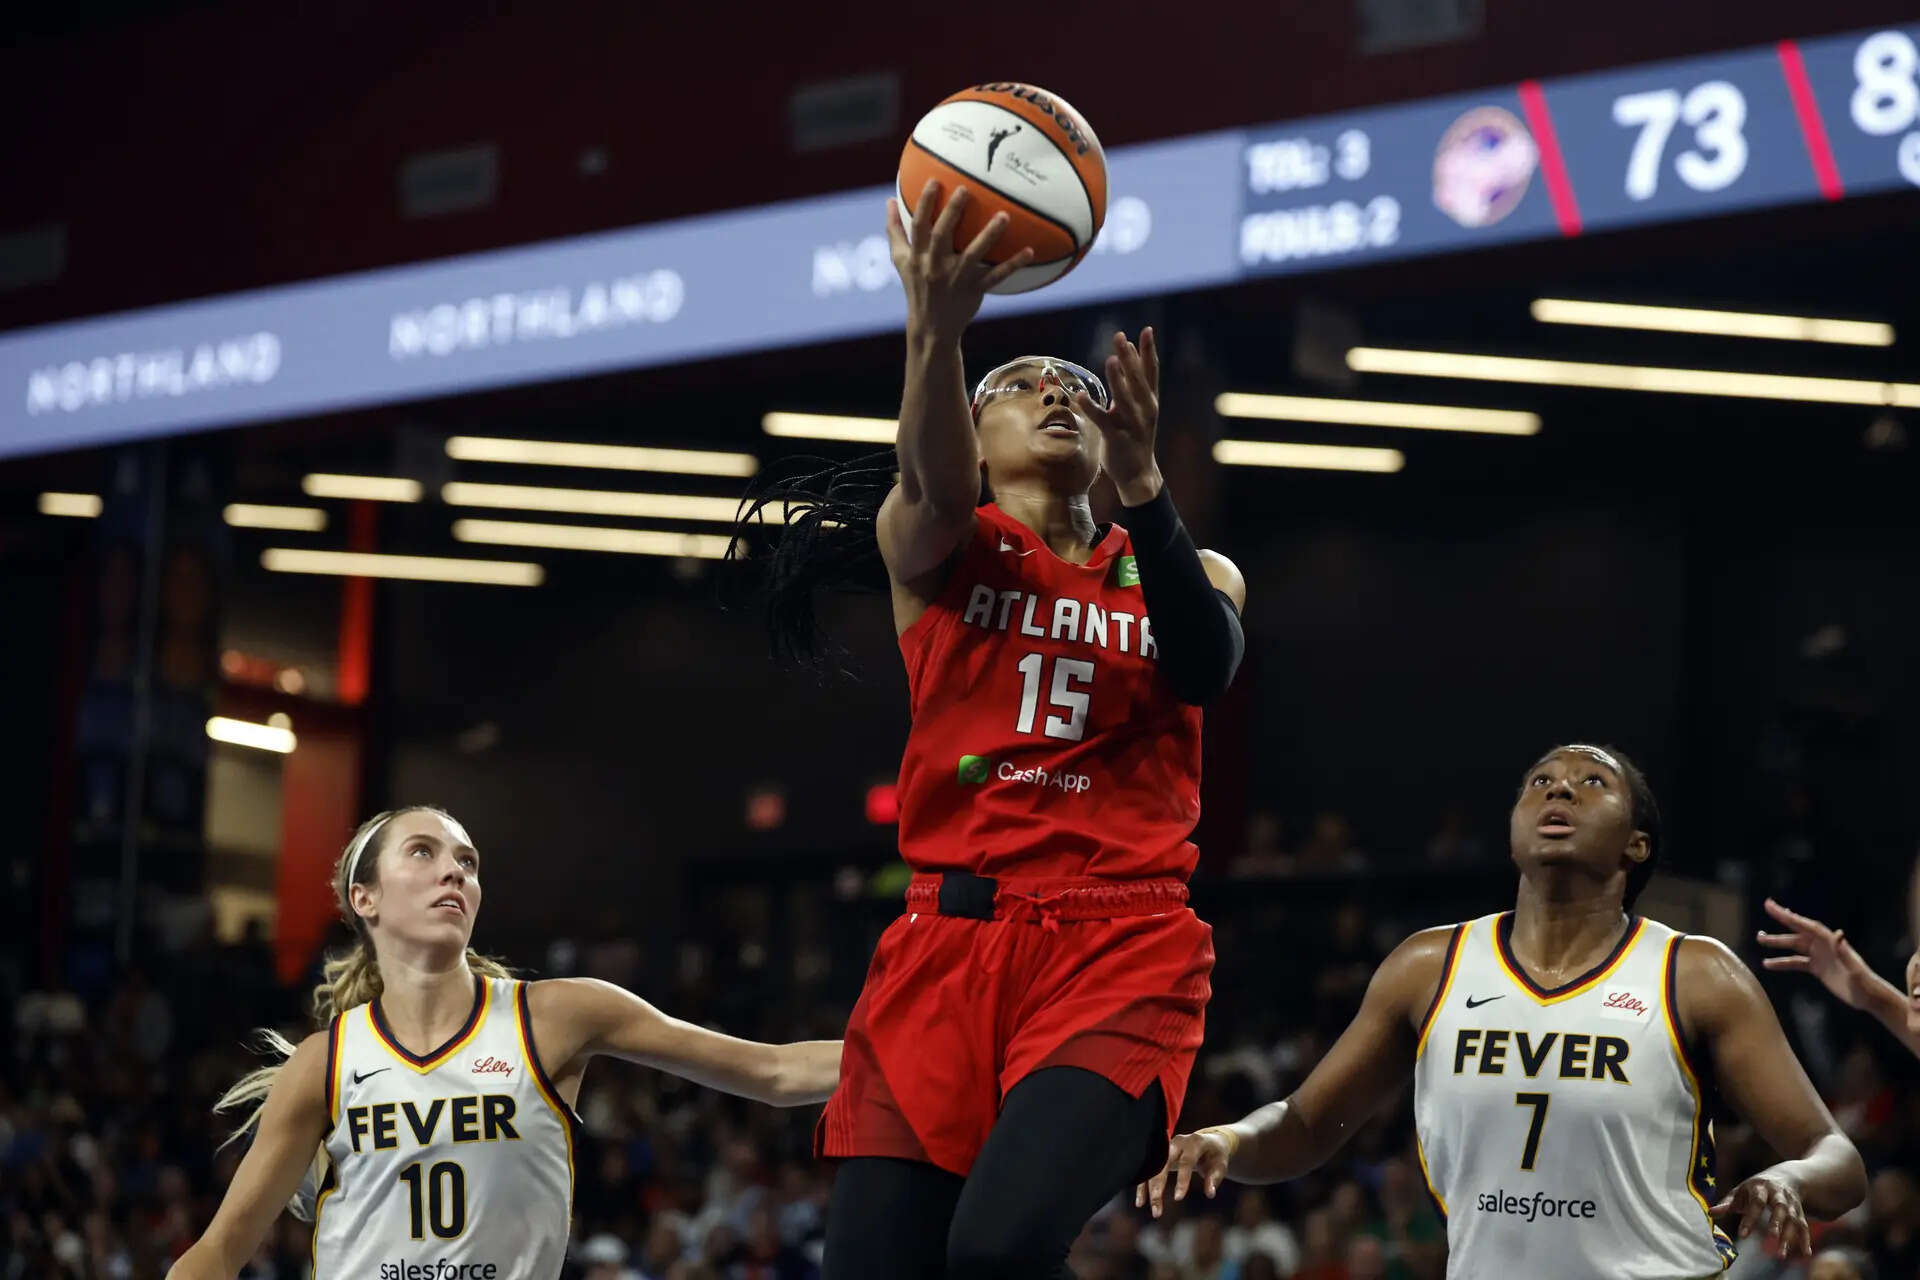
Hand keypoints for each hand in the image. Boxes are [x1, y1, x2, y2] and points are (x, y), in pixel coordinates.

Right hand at [886, 180, 1034, 344]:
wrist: (930, 327)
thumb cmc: (916, 287)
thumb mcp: (901, 261)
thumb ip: (895, 230)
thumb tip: (889, 200)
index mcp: (917, 257)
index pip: (918, 226)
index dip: (925, 204)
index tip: (934, 181)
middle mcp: (935, 267)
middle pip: (942, 236)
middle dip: (952, 212)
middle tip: (965, 190)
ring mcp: (955, 280)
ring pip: (973, 254)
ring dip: (989, 235)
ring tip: (1004, 216)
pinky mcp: (973, 291)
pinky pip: (995, 277)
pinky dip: (1013, 265)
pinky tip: (1030, 251)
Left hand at [1076, 328, 1163, 505]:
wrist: (1139, 474)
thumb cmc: (1134, 439)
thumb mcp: (1136, 411)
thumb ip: (1130, 389)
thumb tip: (1120, 364)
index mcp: (1149, 402)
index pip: (1151, 372)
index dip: (1148, 351)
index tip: (1147, 330)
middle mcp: (1144, 410)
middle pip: (1137, 380)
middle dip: (1129, 358)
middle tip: (1120, 337)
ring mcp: (1132, 424)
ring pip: (1125, 398)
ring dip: (1117, 378)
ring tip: (1109, 360)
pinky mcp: (1117, 438)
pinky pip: (1103, 421)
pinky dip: (1092, 408)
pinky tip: (1080, 397)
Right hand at [1134, 1128, 1230, 1217]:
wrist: (1208, 1141)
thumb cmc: (1215, 1155)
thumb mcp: (1220, 1165)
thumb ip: (1215, 1178)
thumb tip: (1210, 1193)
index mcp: (1194, 1143)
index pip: (1186, 1162)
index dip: (1182, 1180)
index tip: (1178, 1198)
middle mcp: (1177, 1143)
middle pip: (1163, 1163)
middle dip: (1157, 1185)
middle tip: (1156, 1207)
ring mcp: (1165, 1147)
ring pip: (1152, 1166)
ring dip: (1146, 1187)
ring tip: (1142, 1206)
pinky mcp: (1160, 1155)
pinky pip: (1148, 1169)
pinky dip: (1143, 1184)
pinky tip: (1140, 1201)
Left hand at [1711, 1171, 1809, 1259]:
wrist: (1787, 1176)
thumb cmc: (1757, 1188)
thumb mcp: (1741, 1191)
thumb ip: (1727, 1203)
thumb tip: (1709, 1213)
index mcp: (1761, 1188)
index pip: (1756, 1203)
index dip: (1750, 1218)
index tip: (1742, 1235)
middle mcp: (1779, 1195)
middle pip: (1780, 1208)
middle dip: (1776, 1224)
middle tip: (1771, 1239)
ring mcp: (1792, 1204)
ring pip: (1793, 1220)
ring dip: (1789, 1237)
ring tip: (1780, 1254)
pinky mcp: (1801, 1212)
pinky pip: (1804, 1226)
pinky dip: (1805, 1239)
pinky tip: (1806, 1253)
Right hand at [1758, 898, 1878, 1010]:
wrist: (1869, 997)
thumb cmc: (1864, 983)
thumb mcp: (1855, 968)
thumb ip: (1845, 952)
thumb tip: (1838, 934)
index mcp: (1830, 942)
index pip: (1806, 925)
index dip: (1789, 915)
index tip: (1773, 906)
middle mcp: (1823, 946)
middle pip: (1798, 931)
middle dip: (1782, 919)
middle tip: (1766, 907)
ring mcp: (1820, 956)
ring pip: (1794, 945)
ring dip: (1777, 942)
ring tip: (1759, 938)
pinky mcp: (1818, 968)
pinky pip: (1796, 963)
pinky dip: (1781, 963)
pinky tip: (1767, 964)